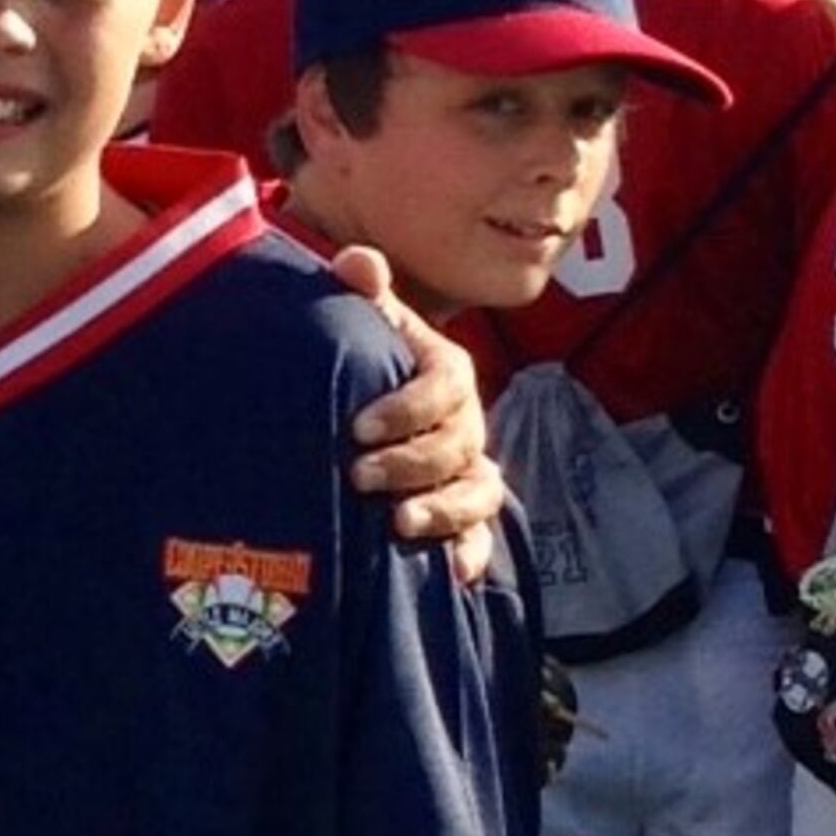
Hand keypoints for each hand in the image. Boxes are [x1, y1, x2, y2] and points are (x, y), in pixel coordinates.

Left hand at [321, 240, 503, 566]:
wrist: (355, 407)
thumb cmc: (359, 362)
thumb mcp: (359, 323)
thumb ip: (360, 291)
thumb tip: (358, 263)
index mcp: (445, 372)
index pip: (446, 385)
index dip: (410, 406)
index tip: (360, 426)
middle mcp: (465, 421)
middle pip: (459, 443)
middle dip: (413, 462)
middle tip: (360, 476)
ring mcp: (467, 469)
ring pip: (478, 490)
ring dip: (444, 509)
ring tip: (399, 523)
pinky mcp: (460, 513)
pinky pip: (481, 534)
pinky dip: (472, 553)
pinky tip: (452, 573)